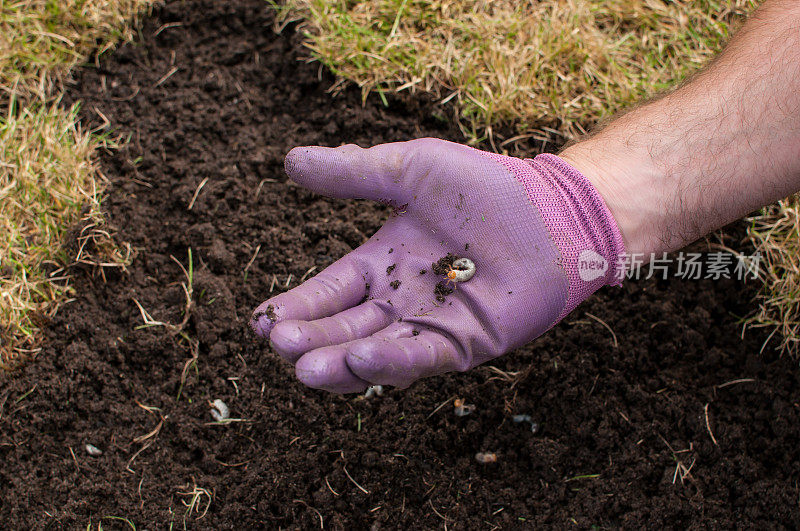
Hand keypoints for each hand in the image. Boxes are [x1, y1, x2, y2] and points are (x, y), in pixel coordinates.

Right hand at [250, 138, 624, 392]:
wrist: (552, 207)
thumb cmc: (485, 185)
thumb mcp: (411, 170)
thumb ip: (354, 173)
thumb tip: (289, 160)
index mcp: (382, 263)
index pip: (328, 291)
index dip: (296, 306)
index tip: (261, 320)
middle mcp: (400, 300)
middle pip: (344, 327)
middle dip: (310, 339)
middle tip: (278, 344)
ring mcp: (431, 326)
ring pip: (374, 352)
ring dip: (338, 362)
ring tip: (304, 368)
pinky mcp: (465, 344)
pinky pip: (421, 358)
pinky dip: (389, 362)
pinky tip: (358, 359)